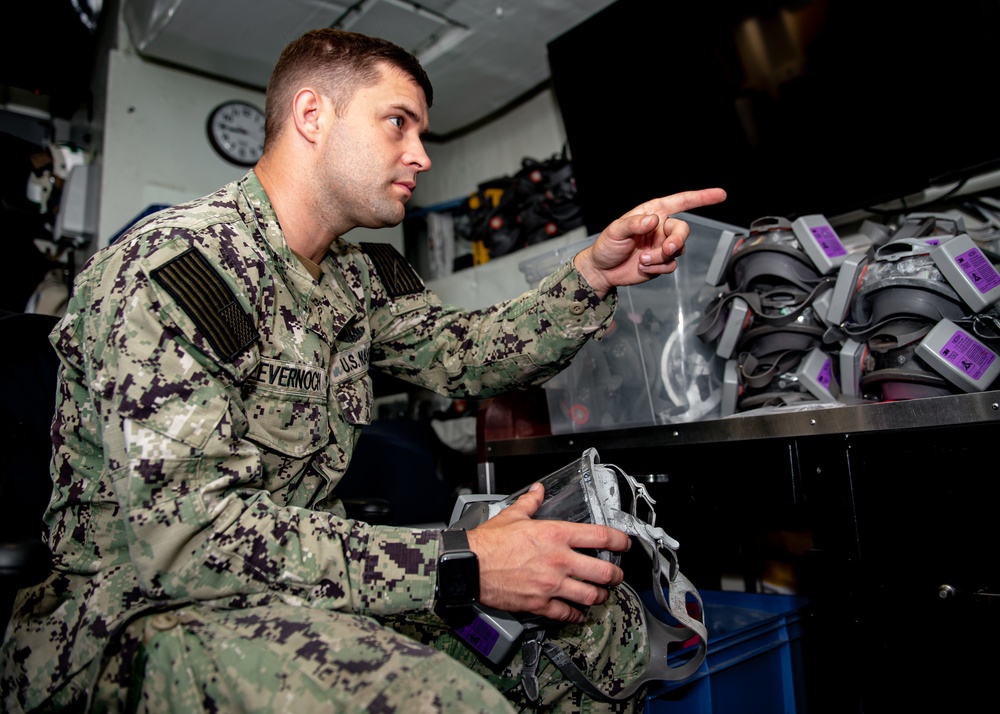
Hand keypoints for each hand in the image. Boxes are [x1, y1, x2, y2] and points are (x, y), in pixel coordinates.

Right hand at [466, 483, 630, 622]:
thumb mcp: (513, 515)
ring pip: (590, 596)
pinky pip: (567, 613)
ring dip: (600, 596)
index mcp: (556, 535)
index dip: (619, 540)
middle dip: (615, 575)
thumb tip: (538, 490)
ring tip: (601, 594)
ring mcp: (552, 585)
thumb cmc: (489, 543)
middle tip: (616, 575)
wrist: (471, 566)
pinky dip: (575, 615)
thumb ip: (531, 502)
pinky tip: (577, 613)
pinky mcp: (540, 604)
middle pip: (604, 571)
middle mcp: (559, 561)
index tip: (624, 543)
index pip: (600, 536)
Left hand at [573, 187, 726, 297]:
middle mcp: (660, 228)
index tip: (720, 195)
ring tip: (641, 260)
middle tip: (666, 250)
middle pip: (683, 230)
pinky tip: (642, 267)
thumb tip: (653, 220)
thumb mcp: (616, 230)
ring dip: (660, 258)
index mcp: (652, 213)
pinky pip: (669, 266)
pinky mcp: (661, 263)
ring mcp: (662, 246)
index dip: (702, 197)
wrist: (602, 271)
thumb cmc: (607, 246)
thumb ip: (634, 223)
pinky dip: (657, 268)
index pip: (681, 202)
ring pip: (677, 251)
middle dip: (677, 241)